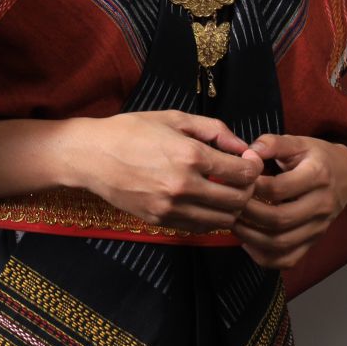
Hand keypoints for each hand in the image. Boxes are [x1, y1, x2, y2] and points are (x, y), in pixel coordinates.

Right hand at [65, 110, 264, 234]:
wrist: (92, 156)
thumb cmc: (131, 131)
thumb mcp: (174, 118)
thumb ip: (213, 129)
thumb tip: (242, 146)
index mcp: (190, 155)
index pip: (243, 173)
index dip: (253, 167)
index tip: (249, 161)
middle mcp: (184, 185)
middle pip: (238, 200)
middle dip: (247, 189)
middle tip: (241, 178)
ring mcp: (172, 207)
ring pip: (223, 219)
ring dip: (231, 207)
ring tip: (224, 191)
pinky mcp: (161, 221)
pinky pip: (200, 227)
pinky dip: (210, 217)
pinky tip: (204, 202)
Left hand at [231, 133, 346, 269]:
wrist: (345, 174)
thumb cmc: (315, 156)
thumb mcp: (297, 142)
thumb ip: (273, 144)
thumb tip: (249, 152)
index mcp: (317, 176)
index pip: (278, 189)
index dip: (252, 187)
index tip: (235, 180)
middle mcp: (321, 205)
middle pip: (280, 219)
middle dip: (248, 214)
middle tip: (229, 204)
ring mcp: (318, 227)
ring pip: (282, 243)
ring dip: (251, 236)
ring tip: (232, 222)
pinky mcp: (313, 241)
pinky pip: (288, 259)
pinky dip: (264, 256)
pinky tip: (247, 242)